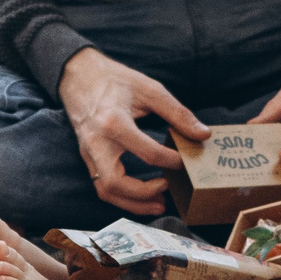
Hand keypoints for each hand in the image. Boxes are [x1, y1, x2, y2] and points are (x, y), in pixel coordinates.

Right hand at [56, 47, 210, 216]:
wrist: (78, 74)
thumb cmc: (113, 79)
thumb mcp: (149, 89)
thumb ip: (177, 113)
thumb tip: (202, 134)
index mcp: (114, 123)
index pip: (148, 153)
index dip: (172, 161)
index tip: (186, 161)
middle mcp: (97, 142)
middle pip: (116, 183)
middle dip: (144, 194)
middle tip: (167, 189)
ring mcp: (88, 152)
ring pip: (105, 191)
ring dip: (132, 204)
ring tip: (157, 204)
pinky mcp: (86, 156)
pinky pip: (101, 185)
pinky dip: (122, 196)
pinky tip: (140, 196)